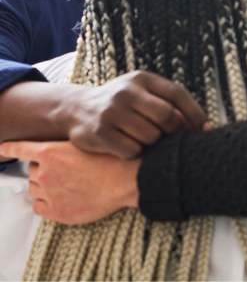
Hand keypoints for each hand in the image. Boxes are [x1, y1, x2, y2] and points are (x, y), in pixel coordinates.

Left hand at [0, 141, 139, 224]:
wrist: (126, 180)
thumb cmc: (113, 159)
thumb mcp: (87, 142)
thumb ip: (65, 147)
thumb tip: (56, 151)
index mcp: (50, 152)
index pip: (20, 149)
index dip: (9, 147)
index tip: (2, 147)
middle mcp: (44, 172)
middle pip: (32, 169)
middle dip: (44, 168)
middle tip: (64, 170)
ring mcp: (49, 193)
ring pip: (34, 188)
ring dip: (45, 186)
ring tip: (67, 184)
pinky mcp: (56, 211)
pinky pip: (38, 206)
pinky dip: (45, 202)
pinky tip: (60, 198)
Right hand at [61, 71, 206, 158]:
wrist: (75, 109)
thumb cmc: (122, 104)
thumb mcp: (142, 93)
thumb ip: (169, 103)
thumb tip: (203, 127)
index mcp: (141, 79)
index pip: (177, 94)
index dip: (195, 113)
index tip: (204, 129)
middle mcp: (126, 92)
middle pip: (166, 117)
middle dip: (173, 131)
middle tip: (169, 137)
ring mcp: (111, 112)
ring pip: (151, 137)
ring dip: (153, 144)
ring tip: (142, 139)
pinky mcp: (99, 133)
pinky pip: (132, 151)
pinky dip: (135, 153)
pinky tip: (127, 146)